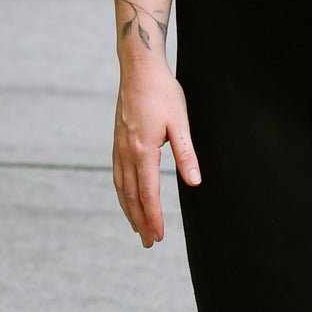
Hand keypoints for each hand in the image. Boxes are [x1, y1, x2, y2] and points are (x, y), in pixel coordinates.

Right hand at [113, 56, 201, 246]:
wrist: (139, 68)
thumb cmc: (163, 92)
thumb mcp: (180, 122)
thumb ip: (186, 154)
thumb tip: (194, 183)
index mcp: (143, 150)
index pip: (148, 193)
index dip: (154, 217)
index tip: (158, 237)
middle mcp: (126, 152)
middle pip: (132, 196)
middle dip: (140, 221)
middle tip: (149, 243)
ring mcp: (118, 146)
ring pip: (121, 187)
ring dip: (129, 210)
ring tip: (137, 227)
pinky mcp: (117, 140)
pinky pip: (117, 174)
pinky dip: (122, 192)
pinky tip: (127, 197)